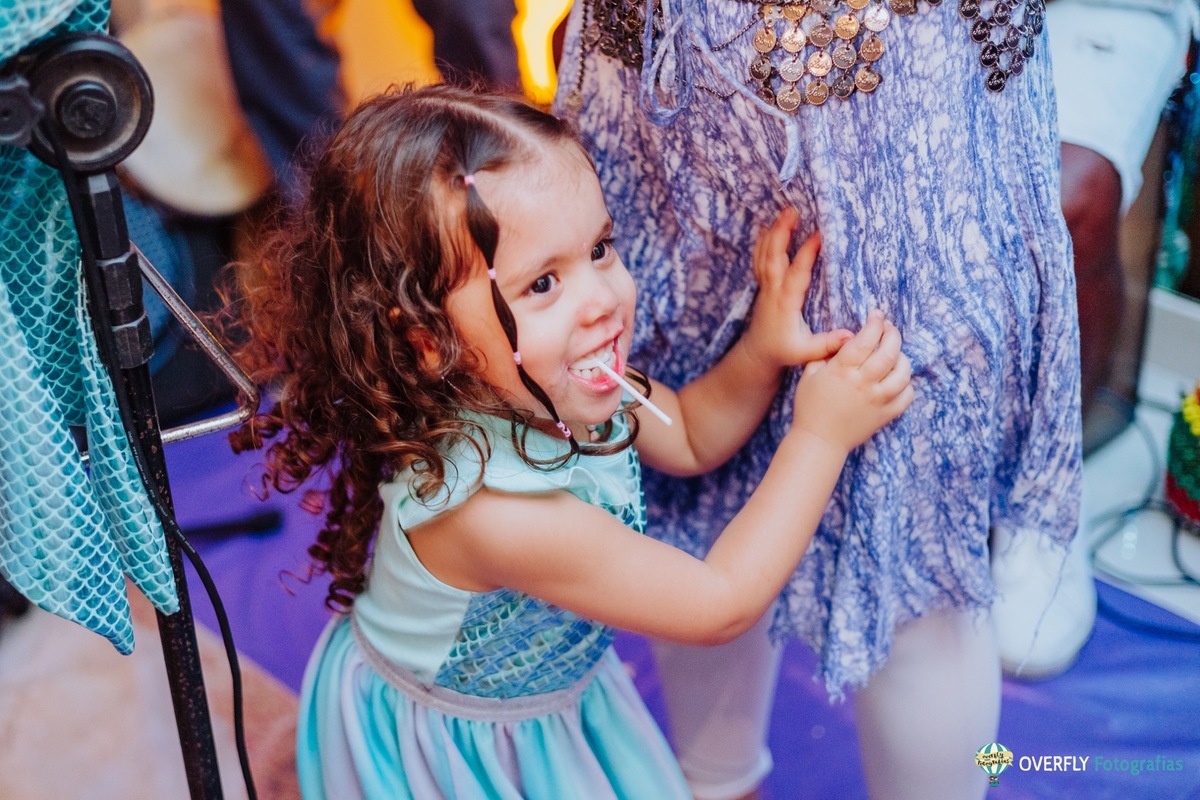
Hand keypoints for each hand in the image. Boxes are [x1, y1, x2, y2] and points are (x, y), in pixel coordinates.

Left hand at [742, 207, 852, 370]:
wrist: (758, 354)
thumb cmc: (784, 352)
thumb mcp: (806, 352)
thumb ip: (827, 344)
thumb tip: (850, 337)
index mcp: (786, 303)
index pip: (797, 273)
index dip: (807, 253)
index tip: (819, 234)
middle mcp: (773, 290)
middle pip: (774, 256)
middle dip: (782, 232)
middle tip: (793, 210)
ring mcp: (765, 286)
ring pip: (765, 254)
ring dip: (774, 232)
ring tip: (785, 211)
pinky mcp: (763, 285)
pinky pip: (760, 259)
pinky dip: (763, 242)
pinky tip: (769, 227)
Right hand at [790, 309, 913, 452]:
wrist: (818, 440)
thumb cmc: (810, 405)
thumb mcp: (810, 373)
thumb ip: (827, 352)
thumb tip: (847, 336)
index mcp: (842, 370)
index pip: (866, 339)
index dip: (875, 323)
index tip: (876, 314)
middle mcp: (863, 383)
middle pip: (889, 352)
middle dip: (892, 334)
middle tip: (889, 328)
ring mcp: (877, 400)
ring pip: (903, 373)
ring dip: (902, 358)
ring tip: (895, 353)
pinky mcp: (885, 415)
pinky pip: (907, 396)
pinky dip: (906, 385)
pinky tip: (897, 379)